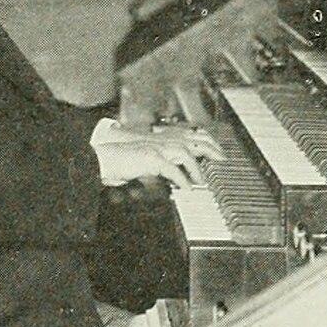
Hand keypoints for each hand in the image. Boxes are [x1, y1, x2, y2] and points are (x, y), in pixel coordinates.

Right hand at [91, 122, 224, 188]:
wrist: (103, 159)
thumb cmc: (121, 162)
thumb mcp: (145, 162)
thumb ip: (160, 165)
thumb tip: (175, 177)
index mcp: (162, 140)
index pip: (190, 137)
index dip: (206, 143)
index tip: (217, 154)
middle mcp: (161, 141)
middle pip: (193, 141)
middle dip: (211, 150)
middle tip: (222, 161)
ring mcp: (156, 148)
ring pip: (185, 153)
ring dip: (196, 167)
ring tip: (203, 181)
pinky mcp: (150, 158)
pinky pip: (171, 168)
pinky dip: (181, 179)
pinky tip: (186, 189)